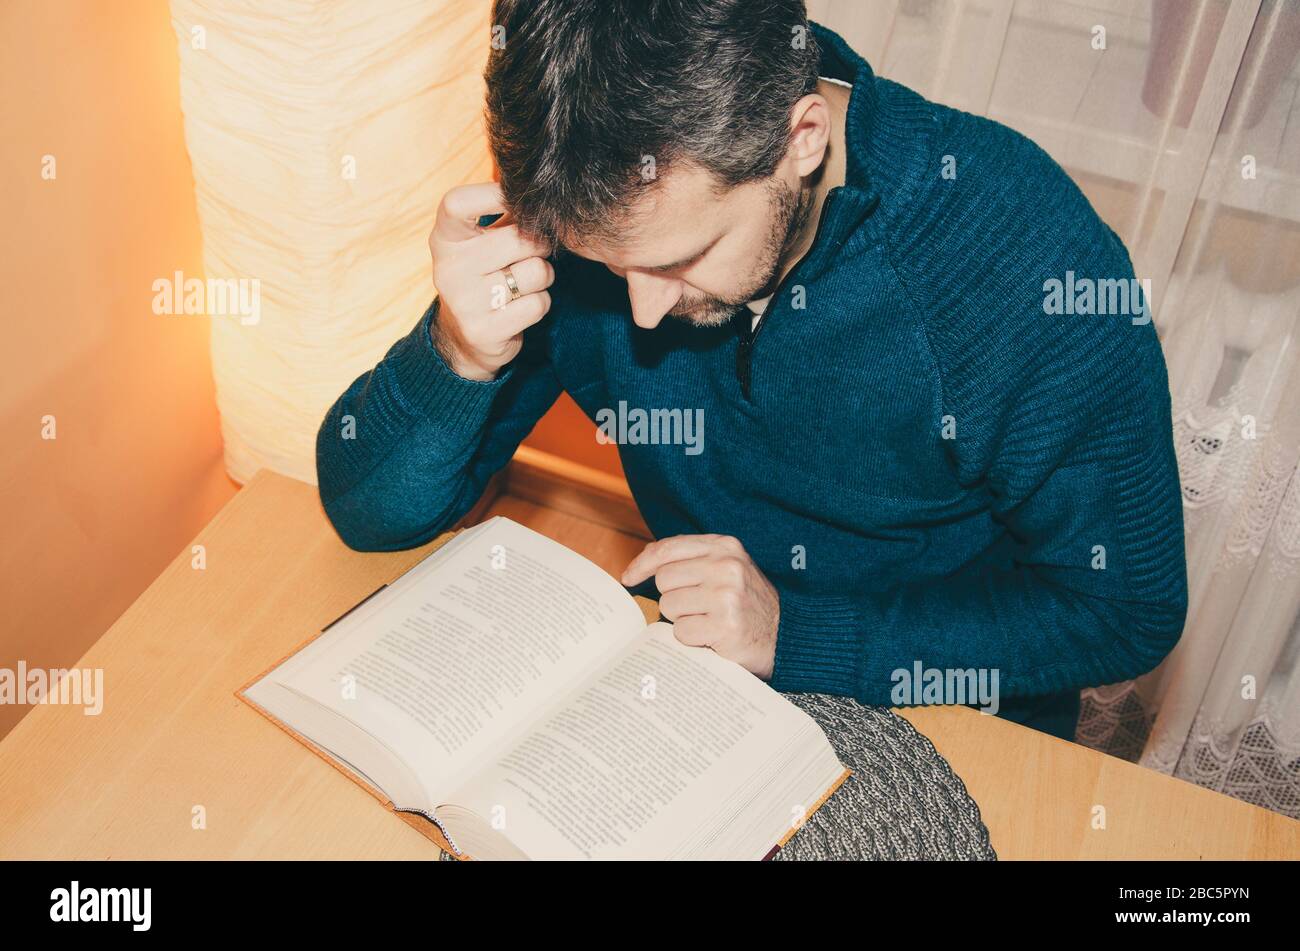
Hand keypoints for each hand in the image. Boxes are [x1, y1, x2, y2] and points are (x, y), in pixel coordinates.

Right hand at [428, 182, 554, 380]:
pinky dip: (540, 304)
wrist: (464, 335)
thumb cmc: (485, 273)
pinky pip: (537, 304)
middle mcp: (448, 267)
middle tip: (533, 252)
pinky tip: (521, 306)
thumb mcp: (484, 239)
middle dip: (539, 245)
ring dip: (542, 277)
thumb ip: (507, 212)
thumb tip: (542, 186)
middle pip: (519, 239)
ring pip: (535, 272)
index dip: (492, 194)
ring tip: (524, 281)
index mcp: (445, 238)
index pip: (458, 203)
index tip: (516, 200)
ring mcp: (463, 302)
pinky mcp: (482, 331)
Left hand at [621, 534, 779, 678]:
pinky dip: (692, 639)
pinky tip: (712, 637)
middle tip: (697, 607)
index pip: (667, 549)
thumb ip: (691, 560)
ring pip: (668, 606)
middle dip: (673, 597)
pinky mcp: (725, 626)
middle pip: (663, 579)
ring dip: (682, 619)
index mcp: (724, 547)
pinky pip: (681, 632)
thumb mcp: (726, 568)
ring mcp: (726, 596)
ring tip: (708, 621)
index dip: (642, 564)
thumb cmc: (747, 604)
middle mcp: (726, 566)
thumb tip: (642, 564)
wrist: (786, 635)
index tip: (629, 577)